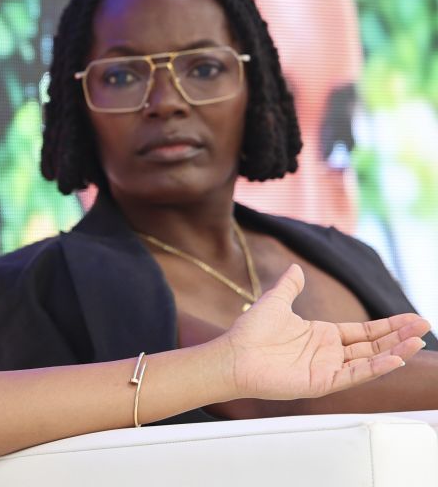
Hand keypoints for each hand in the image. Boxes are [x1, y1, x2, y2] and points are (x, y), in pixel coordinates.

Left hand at [221, 264, 429, 399]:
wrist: (232, 355)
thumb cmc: (250, 333)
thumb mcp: (275, 302)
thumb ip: (289, 286)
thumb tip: (296, 268)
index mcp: (322, 335)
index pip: (364, 331)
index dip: (388, 325)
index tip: (412, 319)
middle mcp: (329, 353)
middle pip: (373, 344)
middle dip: (399, 336)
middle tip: (424, 327)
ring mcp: (328, 368)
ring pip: (369, 360)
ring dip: (394, 351)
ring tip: (417, 342)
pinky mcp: (322, 382)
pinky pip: (355, 375)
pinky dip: (375, 368)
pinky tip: (394, 359)